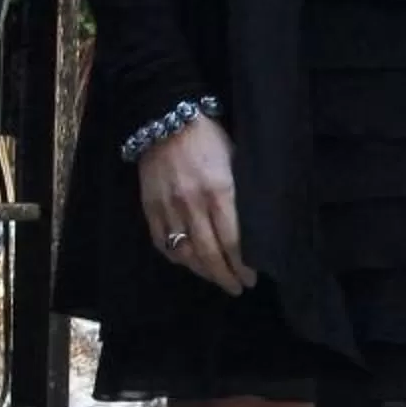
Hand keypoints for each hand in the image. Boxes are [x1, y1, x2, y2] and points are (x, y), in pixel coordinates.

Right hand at [139, 113, 251, 293]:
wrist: (165, 118)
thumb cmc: (209, 137)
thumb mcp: (236, 160)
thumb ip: (241, 194)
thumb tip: (255, 225)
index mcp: (220, 191)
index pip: (233, 241)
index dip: (243, 265)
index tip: (251, 277)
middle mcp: (193, 204)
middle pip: (210, 254)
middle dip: (225, 276)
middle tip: (236, 288)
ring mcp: (168, 208)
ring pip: (185, 254)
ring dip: (202, 272)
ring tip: (216, 279)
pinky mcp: (150, 207)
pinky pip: (162, 243)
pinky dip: (176, 258)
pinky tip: (188, 263)